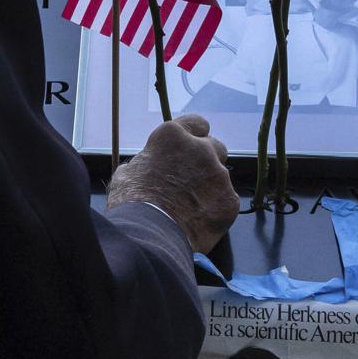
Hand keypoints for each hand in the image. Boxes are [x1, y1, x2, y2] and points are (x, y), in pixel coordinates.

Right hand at [109, 114, 238, 253]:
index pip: (197, 123)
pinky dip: (216, 209)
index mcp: (173, 136)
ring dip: (210, 186)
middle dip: (206, 161)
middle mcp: (201, 149)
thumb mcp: (129, 173)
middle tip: (192, 180)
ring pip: (221, 176)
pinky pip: (226, 201)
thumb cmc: (133, 203)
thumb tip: (149, 165)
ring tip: (191, 207)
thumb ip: (148, 161)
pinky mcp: (229, 200)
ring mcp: (218, 174)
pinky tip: (199, 221)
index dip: (195, 136)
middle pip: (215, 147)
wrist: (149, 234)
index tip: (191, 148)